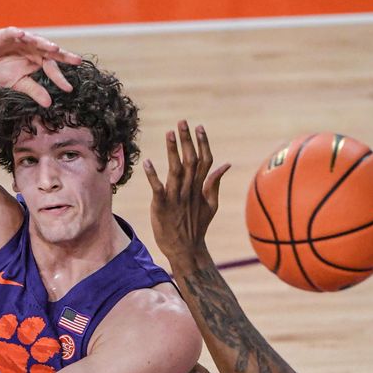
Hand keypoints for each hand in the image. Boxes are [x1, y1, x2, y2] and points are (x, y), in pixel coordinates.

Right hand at [0, 27, 82, 106]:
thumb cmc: (1, 70)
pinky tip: (23, 35)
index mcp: (37, 59)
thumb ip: (34, 91)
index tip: (69, 89)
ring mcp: (20, 40)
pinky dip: (17, 33)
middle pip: (50, 50)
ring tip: (54, 48)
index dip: (60, 78)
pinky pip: (12, 33)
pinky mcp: (4, 36)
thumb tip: (48, 104)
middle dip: (63, 54)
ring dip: (44, 43)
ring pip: (34, 40)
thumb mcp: (19, 83)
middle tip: (76, 60)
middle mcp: (32, 48)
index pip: (52, 67)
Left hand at [144, 121, 229, 261]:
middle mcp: (189, 190)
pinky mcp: (161, 206)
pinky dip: (153, 176)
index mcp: (200, 188)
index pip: (205, 161)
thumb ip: (214, 184)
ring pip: (176, 170)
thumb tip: (225, 164)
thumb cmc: (196, 227)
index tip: (199, 127)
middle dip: (187, 141)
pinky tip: (147, 163)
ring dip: (172, 152)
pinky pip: (157, 189)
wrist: (185, 250)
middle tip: (182, 122)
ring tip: (169, 134)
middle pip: (191, 161)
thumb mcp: (211, 205)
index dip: (202, 143)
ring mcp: (175, 198)